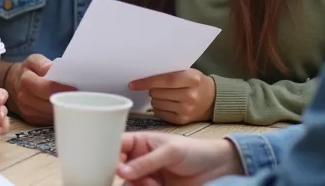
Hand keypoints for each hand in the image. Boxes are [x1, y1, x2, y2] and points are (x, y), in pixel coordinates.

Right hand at [4, 54, 74, 124]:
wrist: (11, 84)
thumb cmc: (27, 71)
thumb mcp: (33, 61)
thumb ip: (44, 64)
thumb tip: (54, 69)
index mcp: (26, 81)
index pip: (47, 87)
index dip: (63, 88)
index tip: (76, 87)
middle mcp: (25, 98)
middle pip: (51, 102)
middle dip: (66, 99)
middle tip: (79, 94)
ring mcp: (28, 111)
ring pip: (52, 113)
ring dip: (64, 107)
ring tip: (74, 99)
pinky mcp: (32, 120)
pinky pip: (49, 119)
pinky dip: (58, 113)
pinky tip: (64, 106)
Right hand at [116, 133, 242, 185]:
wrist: (217, 170)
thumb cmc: (195, 151)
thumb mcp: (171, 152)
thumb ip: (146, 162)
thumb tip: (122, 171)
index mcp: (140, 142)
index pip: (116, 144)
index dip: (108, 152)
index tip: (111, 164)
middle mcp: (139, 159)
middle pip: (118, 167)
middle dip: (122, 174)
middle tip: (130, 177)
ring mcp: (146, 176)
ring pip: (128, 183)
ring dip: (135, 184)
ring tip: (152, 184)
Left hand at [129, 69, 215, 123]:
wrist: (212, 100)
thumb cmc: (195, 82)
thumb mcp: (187, 71)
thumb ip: (169, 72)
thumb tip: (143, 75)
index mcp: (192, 79)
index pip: (164, 80)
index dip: (146, 82)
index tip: (133, 84)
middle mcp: (190, 95)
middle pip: (157, 92)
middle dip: (152, 89)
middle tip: (158, 87)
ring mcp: (186, 110)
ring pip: (155, 103)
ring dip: (155, 98)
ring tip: (166, 95)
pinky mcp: (182, 120)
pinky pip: (159, 113)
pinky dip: (159, 107)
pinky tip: (167, 103)